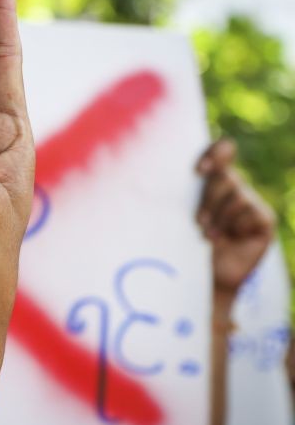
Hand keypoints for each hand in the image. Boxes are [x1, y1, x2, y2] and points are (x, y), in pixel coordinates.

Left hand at [196, 139, 275, 302]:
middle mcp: (235, 187)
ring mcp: (252, 202)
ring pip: (237, 195)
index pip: (223, 150)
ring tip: (208, 235)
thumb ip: (181, 193)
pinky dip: (235, 226)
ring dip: (219, 217)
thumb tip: (160, 175)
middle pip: (225, 176)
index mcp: (213, 179)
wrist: (203, 275)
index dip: (216, 152)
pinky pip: (252, 212)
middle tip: (197, 222)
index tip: (198, 171)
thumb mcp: (180, 214)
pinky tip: (226, 239)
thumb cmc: (185, 242)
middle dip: (208, 199)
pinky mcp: (264, 219)